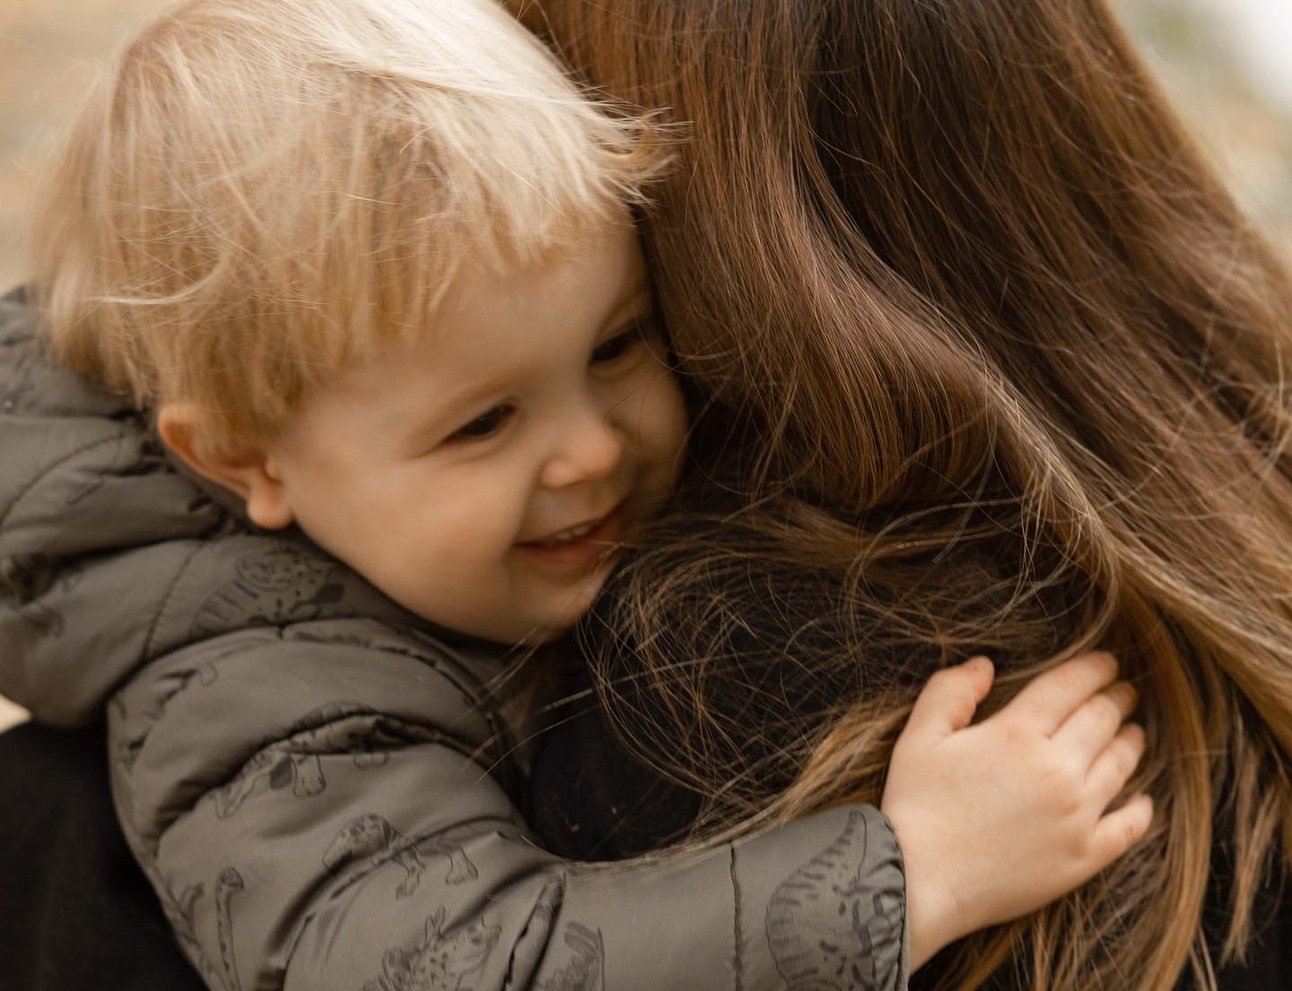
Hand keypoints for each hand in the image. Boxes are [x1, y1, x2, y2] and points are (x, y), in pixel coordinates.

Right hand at [880, 652, 1151, 968]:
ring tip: (1135, 732)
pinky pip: (1128, 827)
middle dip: (1116, 699)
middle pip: (1102, 721)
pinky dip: (1141, 810)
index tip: (1107, 662)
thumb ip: (951, 691)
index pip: (1069, 687)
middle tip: (1125, 691)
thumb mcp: (920, 735)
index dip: (1093, 669)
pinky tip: (1144, 801)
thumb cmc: (915, 804)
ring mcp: (1076, 816)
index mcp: (1016, 734)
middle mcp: (1057, 770)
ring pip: (1121, 766)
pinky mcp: (1083, 858)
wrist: (919, 880)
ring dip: (1132, 742)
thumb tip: (985, 665)